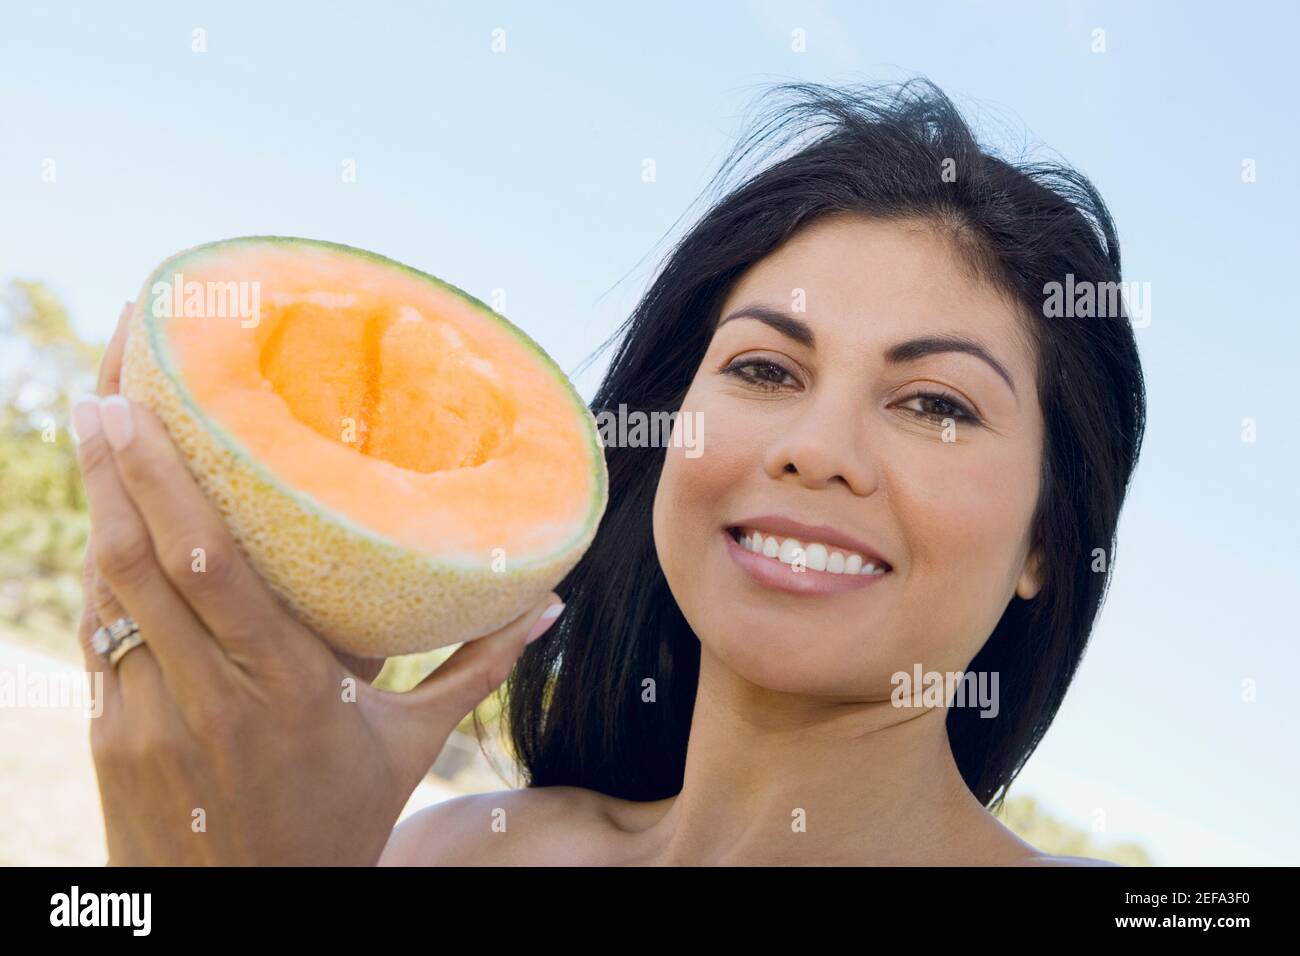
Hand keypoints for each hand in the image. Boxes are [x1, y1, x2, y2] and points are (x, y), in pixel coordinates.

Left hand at [74, 303, 563, 864]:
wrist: (252, 916)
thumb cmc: (340, 824)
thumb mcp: (413, 745)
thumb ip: (479, 667)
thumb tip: (550, 604)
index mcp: (289, 687)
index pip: (210, 567)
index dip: (163, 481)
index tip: (138, 404)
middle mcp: (208, 695)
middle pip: (139, 561)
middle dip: (111, 466)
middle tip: (98, 388)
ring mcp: (147, 718)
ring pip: (106, 593)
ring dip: (94, 506)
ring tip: (89, 426)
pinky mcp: (109, 738)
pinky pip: (99, 635)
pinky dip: (98, 571)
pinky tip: (103, 516)